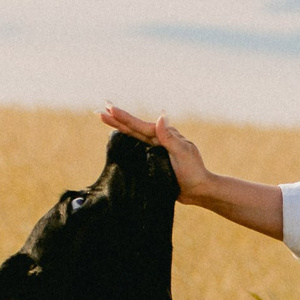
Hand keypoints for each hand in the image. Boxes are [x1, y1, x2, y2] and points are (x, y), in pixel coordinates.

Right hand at [97, 105, 283, 237]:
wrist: (199, 190)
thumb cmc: (193, 172)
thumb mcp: (182, 153)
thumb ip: (169, 137)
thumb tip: (161, 116)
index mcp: (164, 136)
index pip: (140, 126)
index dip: (124, 118)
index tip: (109, 109)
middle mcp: (159, 140)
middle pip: (134, 128)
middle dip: (118, 119)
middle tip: (101, 110)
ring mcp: (157, 150)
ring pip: (134, 136)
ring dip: (120, 128)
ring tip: (106, 119)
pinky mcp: (155, 160)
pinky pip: (138, 147)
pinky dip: (127, 141)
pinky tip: (120, 138)